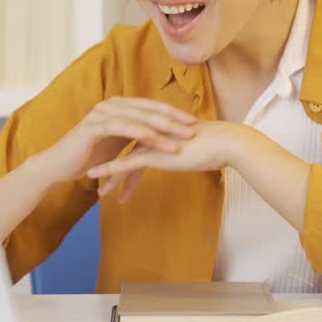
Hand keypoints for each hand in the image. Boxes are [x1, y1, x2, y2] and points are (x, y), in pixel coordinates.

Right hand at [29, 97, 196, 185]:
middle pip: (149, 109)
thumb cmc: (90, 156)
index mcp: (120, 107)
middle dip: (174, 119)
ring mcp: (102, 113)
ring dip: (162, 129)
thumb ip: (136, 135)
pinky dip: (140, 132)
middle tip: (194, 127)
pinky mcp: (93, 126)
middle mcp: (112, 105)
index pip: (152, 107)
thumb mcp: (118, 144)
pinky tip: (155, 139)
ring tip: (181, 140)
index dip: (174, 114)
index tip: (195, 122)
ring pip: (139, 118)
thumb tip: (163, 137)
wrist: (59, 165)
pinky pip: (121, 127)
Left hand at [87, 120, 256, 202]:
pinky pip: (124, 164)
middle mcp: (151, 131)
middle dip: (110, 166)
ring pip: (121, 159)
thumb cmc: (215, 147)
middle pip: (123, 149)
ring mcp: (150, 140)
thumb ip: (184, 149)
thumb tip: (185, 156)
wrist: (225, 143)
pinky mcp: (152, 152)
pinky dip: (108, 171)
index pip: (134, 141)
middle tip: (98, 181)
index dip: (122, 155)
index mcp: (159, 127)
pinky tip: (97, 180)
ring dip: (108, 176)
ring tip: (100, 194)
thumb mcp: (194, 147)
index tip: (112, 170)